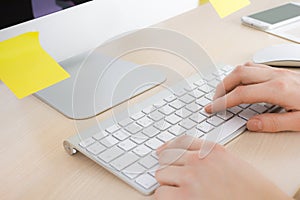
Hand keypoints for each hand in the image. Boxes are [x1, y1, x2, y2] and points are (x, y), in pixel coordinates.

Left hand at [154, 135, 291, 199]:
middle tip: (174, 178)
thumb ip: (210, 156)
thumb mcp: (232, 163)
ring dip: (166, 183)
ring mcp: (190, 178)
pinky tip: (175, 199)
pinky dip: (165, 197)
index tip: (162, 151)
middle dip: (169, 168)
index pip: (180, 141)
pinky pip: (160, 193)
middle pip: (165, 157)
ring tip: (177, 192)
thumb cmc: (252, 189)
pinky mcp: (185, 197)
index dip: (168, 147)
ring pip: (160, 175)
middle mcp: (198, 161)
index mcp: (211, 151)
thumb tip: (188, 157)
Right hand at [205, 62, 299, 131]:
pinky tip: (240, 82)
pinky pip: (254, 66)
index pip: (241, 94)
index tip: (212, 108)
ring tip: (223, 91)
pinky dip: (241, 73)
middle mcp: (276, 77)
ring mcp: (277, 71)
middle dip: (221, 87)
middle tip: (215, 100)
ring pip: (244, 67)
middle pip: (238, 75)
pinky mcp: (280, 71)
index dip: (222, 101)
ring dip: (229, 78)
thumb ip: (273, 123)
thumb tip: (251, 124)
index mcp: (278, 90)